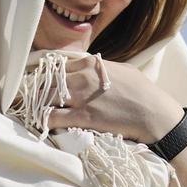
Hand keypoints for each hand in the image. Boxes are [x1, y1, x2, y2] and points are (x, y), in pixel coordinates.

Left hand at [45, 53, 182, 143]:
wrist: (154, 114)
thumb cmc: (143, 92)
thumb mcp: (122, 70)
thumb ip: (101, 68)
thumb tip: (90, 68)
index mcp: (92, 64)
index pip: (58, 65)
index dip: (48, 76)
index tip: (43, 83)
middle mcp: (83, 77)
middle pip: (48, 80)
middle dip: (38, 90)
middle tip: (32, 99)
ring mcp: (82, 97)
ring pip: (46, 97)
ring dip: (38, 104)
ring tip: (34, 111)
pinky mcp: (83, 117)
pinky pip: (53, 117)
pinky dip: (44, 120)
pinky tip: (42, 123)